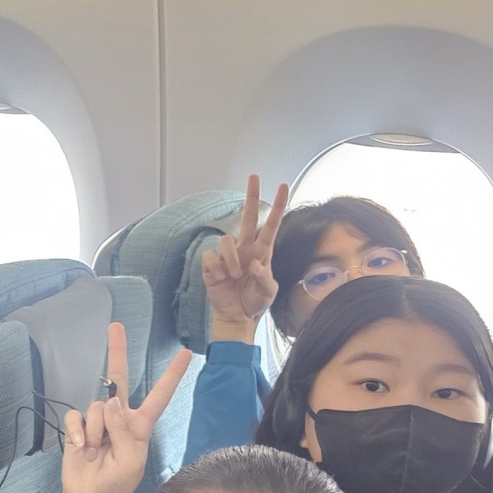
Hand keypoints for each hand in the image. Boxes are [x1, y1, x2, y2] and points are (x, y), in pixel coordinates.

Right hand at [57, 322, 191, 492]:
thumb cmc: (116, 484)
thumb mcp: (130, 462)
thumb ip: (124, 432)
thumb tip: (111, 401)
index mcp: (140, 426)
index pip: (159, 396)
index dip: (172, 375)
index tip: (186, 353)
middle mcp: (120, 418)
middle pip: (119, 379)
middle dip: (117, 352)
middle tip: (115, 326)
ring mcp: (98, 422)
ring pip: (96, 407)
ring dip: (94, 432)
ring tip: (95, 452)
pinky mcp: (78, 427)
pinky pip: (76, 417)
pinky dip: (77, 433)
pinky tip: (80, 448)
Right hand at [201, 175, 284, 338]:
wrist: (236, 316)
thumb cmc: (255, 301)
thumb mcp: (268, 292)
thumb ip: (264, 277)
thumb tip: (254, 264)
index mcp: (262, 252)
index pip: (271, 224)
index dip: (277, 205)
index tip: (283, 186)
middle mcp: (245, 249)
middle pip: (247, 216)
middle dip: (251, 195)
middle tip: (254, 176)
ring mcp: (227, 256)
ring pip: (225, 242)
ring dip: (230, 261)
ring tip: (233, 277)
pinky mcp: (211, 264)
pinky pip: (210, 257)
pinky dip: (216, 269)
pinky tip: (220, 279)